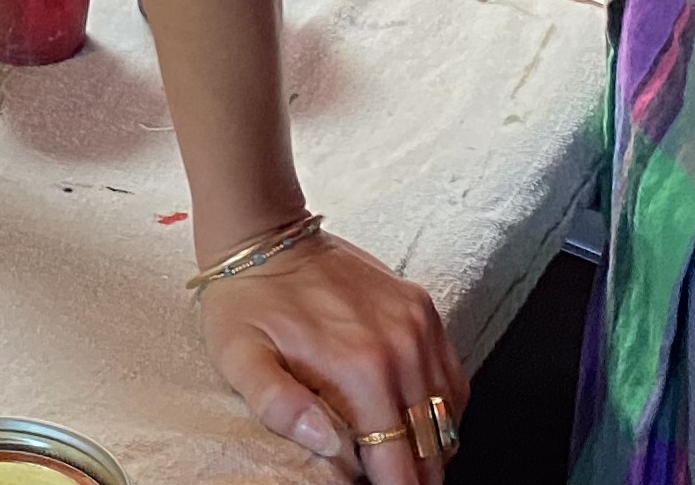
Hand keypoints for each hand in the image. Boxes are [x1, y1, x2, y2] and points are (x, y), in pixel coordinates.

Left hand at [198, 235, 466, 484]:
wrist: (265, 234)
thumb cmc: (247, 301)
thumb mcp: (240, 360)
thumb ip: (281, 408)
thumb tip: (329, 447)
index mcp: (359, 369)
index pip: (399, 462)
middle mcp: (400, 348)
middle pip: (431, 446)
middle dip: (416, 475)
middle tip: (392, 480)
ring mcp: (416, 325)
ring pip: (449, 415)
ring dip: (431, 446)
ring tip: (405, 459)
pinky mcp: (422, 307)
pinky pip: (453, 376)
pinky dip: (443, 407)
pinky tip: (417, 418)